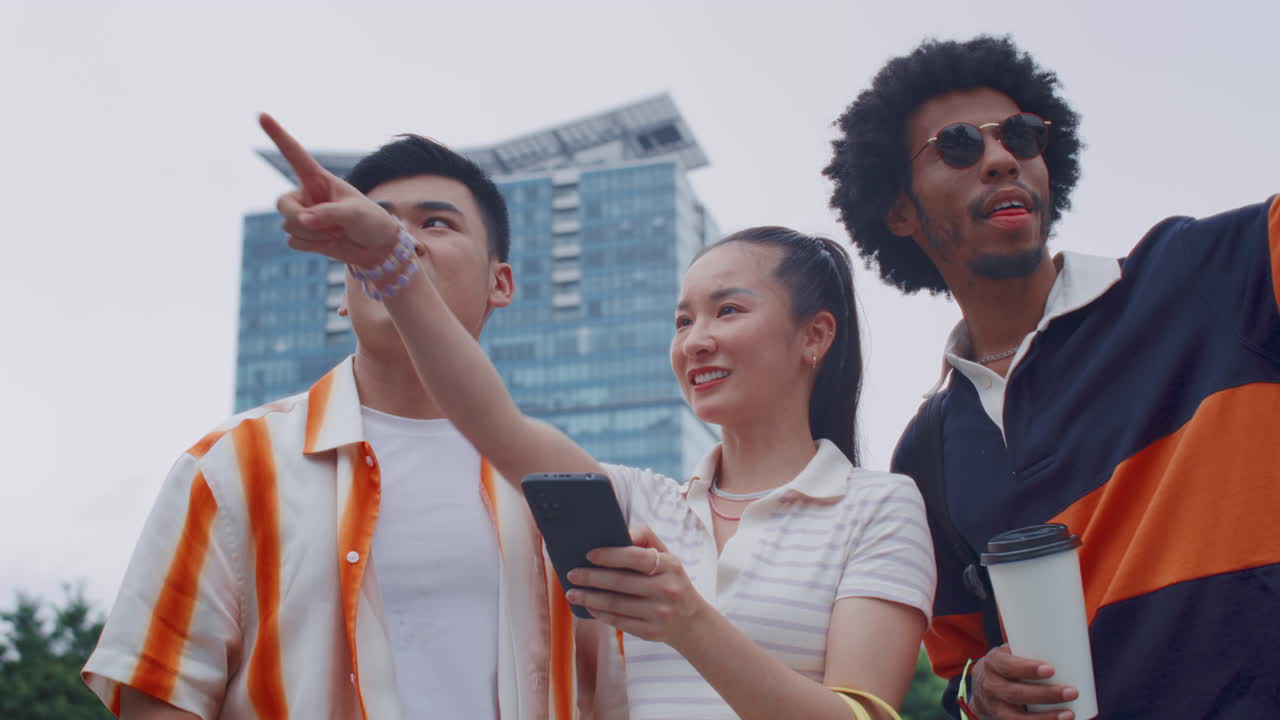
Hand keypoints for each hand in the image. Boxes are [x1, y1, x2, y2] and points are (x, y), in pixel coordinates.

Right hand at [258, 113, 405, 267]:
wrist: (377, 248)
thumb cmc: (371, 221)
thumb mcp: (355, 213)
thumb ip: (329, 214)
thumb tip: (302, 220)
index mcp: (319, 179)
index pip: (295, 155)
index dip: (278, 136)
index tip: (262, 115)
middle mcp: (307, 195)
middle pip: (282, 204)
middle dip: (299, 219)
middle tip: (326, 225)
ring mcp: (304, 215)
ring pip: (289, 227)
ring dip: (315, 235)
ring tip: (338, 232)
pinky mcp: (304, 235)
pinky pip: (293, 242)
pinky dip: (312, 246)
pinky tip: (330, 242)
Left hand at [565, 524, 707, 645]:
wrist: (691, 622)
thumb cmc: (671, 582)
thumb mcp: (668, 558)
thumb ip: (646, 540)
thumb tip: (620, 533)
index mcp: (670, 566)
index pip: (636, 558)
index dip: (610, 556)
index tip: (588, 555)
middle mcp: (666, 590)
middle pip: (620, 582)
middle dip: (591, 577)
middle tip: (571, 574)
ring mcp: (658, 613)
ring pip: (615, 604)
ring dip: (589, 598)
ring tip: (572, 592)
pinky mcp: (650, 632)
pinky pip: (618, 621)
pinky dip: (599, 612)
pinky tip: (588, 605)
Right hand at [969, 645, 1077, 719]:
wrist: (983, 688)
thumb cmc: (1006, 666)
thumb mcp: (1009, 654)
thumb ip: (1027, 649)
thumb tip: (1068, 639)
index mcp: (992, 663)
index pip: (1007, 666)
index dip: (1027, 669)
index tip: (1051, 669)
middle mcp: (990, 686)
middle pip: (1015, 693)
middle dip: (1045, 694)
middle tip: (1072, 692)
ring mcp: (995, 706)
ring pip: (1018, 717)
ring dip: (1046, 717)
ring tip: (1069, 714)